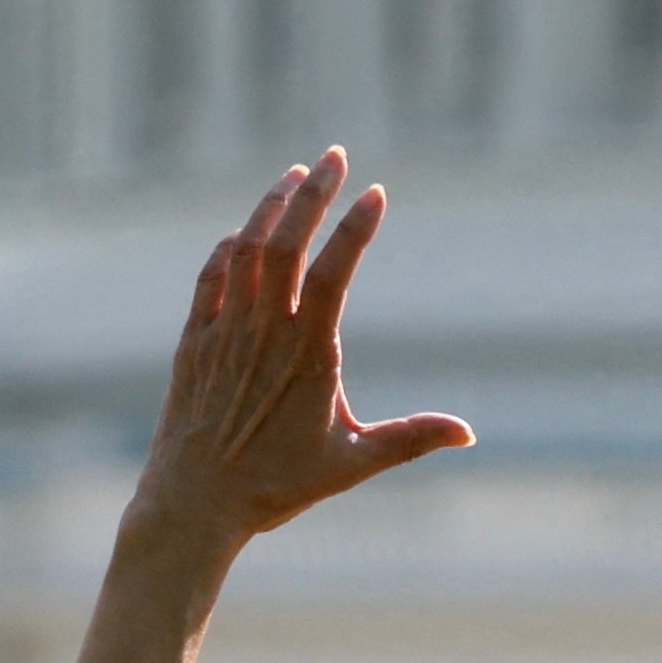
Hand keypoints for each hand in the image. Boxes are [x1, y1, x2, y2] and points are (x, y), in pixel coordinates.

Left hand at [125, 153, 472, 557]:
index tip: (375, 192)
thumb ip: (409, 439)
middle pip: (287, 245)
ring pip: (244, 251)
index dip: (354, 229)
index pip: (334, 273)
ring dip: (269, 207)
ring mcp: (224, 333)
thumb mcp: (351, 464)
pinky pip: (209, 280)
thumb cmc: (275, 488)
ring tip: (293, 175)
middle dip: (312, 194)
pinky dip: (226, 249)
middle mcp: (264, 333)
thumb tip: (469, 433)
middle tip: (334, 155)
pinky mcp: (193, 343)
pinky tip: (239, 234)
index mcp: (308, 355)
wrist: (192, 507)